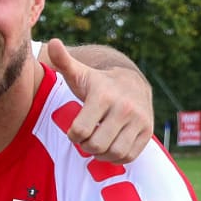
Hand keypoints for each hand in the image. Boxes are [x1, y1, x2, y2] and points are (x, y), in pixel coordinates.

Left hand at [45, 38, 152, 163]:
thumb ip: (63, 61)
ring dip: (101, 154)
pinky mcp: (147, 131)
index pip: (80, 130)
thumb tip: (53, 43)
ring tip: (96, 144)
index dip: (73, 135)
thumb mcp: (79, 72)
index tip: (74, 129)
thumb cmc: (97, 82)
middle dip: (86, 146)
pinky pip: (129, 155)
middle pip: (97, 144)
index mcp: (103, 96)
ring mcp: (139, 120)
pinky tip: (109, 148)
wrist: (132, 82)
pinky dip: (116, 157)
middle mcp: (124, 108)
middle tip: (85, 139)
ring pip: (114, 152)